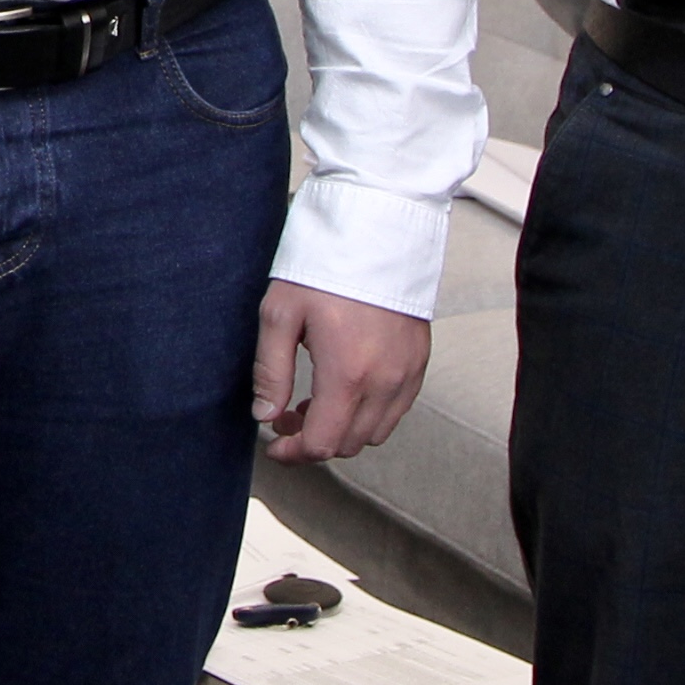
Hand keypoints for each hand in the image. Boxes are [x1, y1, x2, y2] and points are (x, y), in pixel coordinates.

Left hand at [252, 283, 430, 463]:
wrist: (377, 231)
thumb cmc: (324, 267)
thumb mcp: (281, 314)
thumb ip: (272, 372)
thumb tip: (265, 415)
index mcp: (347, 375)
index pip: (323, 444)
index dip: (294, 454)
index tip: (275, 444)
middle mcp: (384, 383)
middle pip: (349, 444)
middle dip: (314, 441)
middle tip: (286, 418)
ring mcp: (407, 374)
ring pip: (375, 432)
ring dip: (343, 429)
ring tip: (314, 402)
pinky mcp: (420, 361)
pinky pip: (397, 409)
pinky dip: (370, 413)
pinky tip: (347, 388)